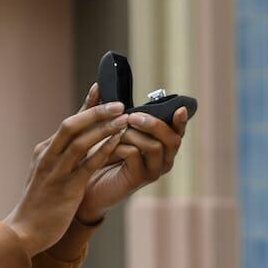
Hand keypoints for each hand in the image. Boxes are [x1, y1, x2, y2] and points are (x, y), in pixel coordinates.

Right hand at [3, 88, 127, 255]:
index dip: (87, 105)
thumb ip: (63, 158)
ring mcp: (56, 171)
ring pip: (81, 141)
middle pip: (72, 125)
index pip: (69, 122)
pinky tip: (119, 142)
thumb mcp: (49, 175)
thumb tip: (84, 143)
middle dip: (96, 111)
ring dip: (104, 128)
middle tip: (119, 102)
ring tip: (125, 119)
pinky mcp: (67, 188)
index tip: (101, 87)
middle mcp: (48, 156)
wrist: (25, 231)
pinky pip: (88, 164)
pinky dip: (104, 150)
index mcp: (45, 151)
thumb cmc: (41, 204)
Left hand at [75, 102, 193, 223]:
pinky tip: (109, 146)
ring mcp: (153, 170)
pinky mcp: (138, 179)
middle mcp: (163, 158)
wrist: (86, 182)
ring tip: (115, 133)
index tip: (180, 108)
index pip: (178, 130)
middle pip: (172, 138)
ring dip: (133, 134)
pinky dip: (121, 146)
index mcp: (161, 143)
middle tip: (132, 116)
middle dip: (153, 123)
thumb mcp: (103, 128)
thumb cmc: (98, 154)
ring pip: (154, 146)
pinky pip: (136, 156)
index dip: (181, 120)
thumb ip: (104, 109)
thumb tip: (98, 84)